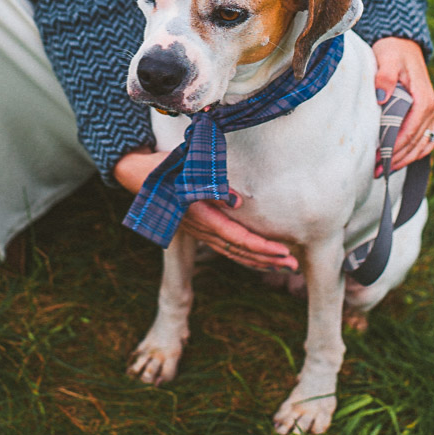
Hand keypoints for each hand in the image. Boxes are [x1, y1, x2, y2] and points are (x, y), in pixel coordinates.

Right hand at [112, 148, 297, 270]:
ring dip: (260, 261)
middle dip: (267, 259)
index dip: (260, 246)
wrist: (138, 175)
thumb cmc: (167, 168)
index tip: (284, 251)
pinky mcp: (201, 230)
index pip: (236, 237)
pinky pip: (227, 249)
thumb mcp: (188, 170)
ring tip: (286, 266)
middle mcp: (201, 229)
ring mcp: (200, 232)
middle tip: (294, 266)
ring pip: (234, 253)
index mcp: (200, 216)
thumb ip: (212, 185)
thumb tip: (238, 203)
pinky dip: (246, 256)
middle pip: (239, 251)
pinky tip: (262, 261)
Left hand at [372, 36, 433, 175]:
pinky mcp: (425, 116)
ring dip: (404, 159)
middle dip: (396, 158)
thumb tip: (382, 96)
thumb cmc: (393, 52)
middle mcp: (431, 108)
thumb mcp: (387, 59)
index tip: (378, 158)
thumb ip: (384, 76)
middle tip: (375, 170)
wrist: (403, 45)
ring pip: (422, 145)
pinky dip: (413, 153)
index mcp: (424, 98)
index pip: (410, 130)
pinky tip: (397, 161)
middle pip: (415, 142)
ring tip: (382, 170)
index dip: (394, 147)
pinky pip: (424, 141)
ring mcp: (430, 113)